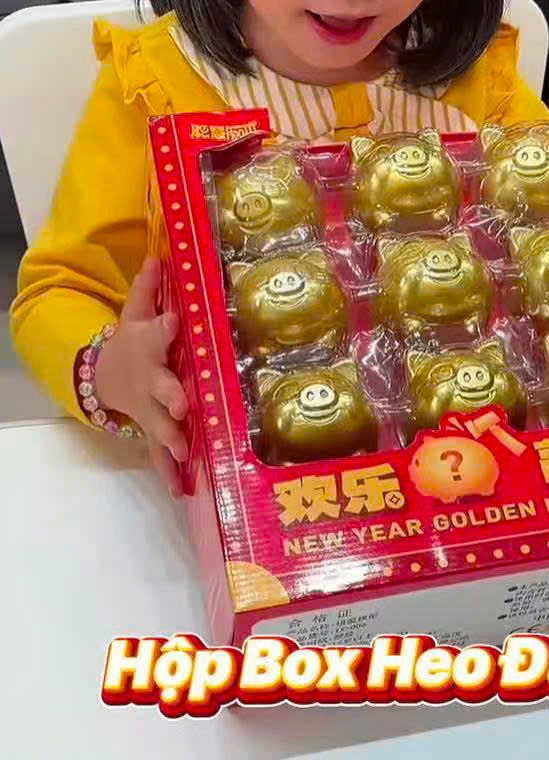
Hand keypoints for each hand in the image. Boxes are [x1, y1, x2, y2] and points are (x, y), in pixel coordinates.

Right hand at [95, 258, 188, 497]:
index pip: (156, 331)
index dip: (163, 325)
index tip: (172, 321)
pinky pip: (160, 452)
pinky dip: (168, 471)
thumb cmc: (131, 343)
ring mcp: (150, 408)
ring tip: (186, 455)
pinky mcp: (152, 428)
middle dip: (171, 396)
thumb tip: (160, 256)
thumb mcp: (134, 314)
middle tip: (183, 406)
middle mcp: (151, 380)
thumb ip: (147, 290)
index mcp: (148, 346)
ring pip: (160, 425)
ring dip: (172, 440)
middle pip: (161, 387)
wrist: (104, 377)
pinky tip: (181, 491)